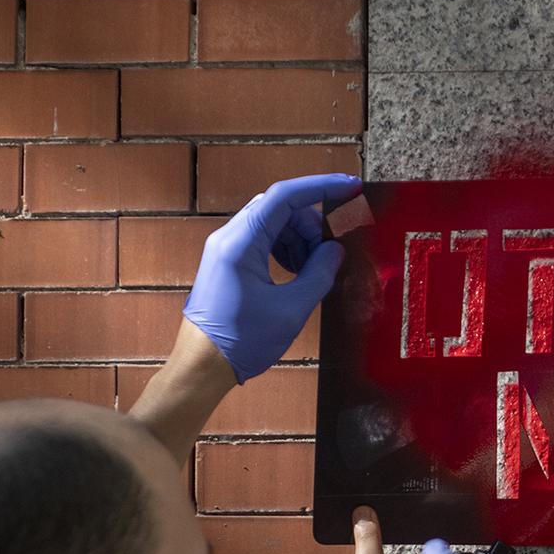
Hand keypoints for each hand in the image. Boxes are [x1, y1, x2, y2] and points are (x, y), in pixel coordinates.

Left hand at [183, 173, 354, 382]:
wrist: (202, 366)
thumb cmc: (241, 341)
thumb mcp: (291, 309)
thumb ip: (319, 274)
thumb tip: (335, 250)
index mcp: (241, 242)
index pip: (284, 196)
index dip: (321, 187)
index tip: (351, 187)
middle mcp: (229, 237)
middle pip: (280, 208)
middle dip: (311, 225)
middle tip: (329, 255)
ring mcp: (225, 248)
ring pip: (273, 223)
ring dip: (300, 239)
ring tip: (311, 271)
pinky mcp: (228, 262)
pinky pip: (263, 240)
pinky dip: (285, 249)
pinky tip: (295, 274)